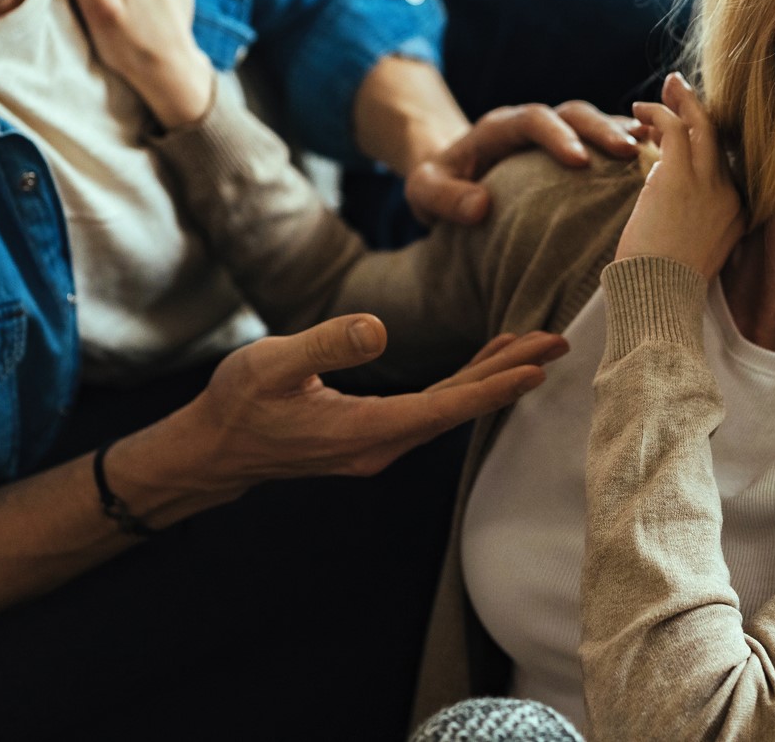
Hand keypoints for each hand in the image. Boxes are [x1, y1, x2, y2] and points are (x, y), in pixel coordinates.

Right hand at [174, 316, 568, 493]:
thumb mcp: (271, 363)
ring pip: (450, 409)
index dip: (491, 388)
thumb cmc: (237, 402)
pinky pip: (433, 408)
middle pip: (459, 408)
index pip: (441, 408)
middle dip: (510, 375)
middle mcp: (380, 445)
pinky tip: (485, 360)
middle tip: (560, 342)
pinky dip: (465, 383)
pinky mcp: (373, 435)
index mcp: (362, 431)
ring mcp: (378, 444)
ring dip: (492, 377)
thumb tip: (378, 328)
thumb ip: (325, 344)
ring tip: (535, 345)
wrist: (215, 448)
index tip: (536, 368)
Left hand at [406, 99, 641, 225]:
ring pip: (597, 120)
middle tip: (630, 153)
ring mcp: (557, 132)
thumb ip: (444, 198)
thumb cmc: (437, 185)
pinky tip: (660, 161)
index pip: (532, 120)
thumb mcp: (424, 192)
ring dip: (626, 132)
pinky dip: (632, 145)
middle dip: (603, 129)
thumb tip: (480, 206)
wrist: (448, 174)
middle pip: (573, 113)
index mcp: (498, 128)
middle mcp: (532, 123)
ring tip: (658, 150)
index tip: (579, 163)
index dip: (556, 136)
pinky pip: (606, 138)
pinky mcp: (573, 146)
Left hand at [615, 73, 744, 278]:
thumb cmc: (664, 284)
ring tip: (663, 90)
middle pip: (719, 136)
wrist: (660, 298)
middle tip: (679, 87)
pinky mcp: (678, 177)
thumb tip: (666, 201)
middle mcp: (729, 193)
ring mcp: (708, 183)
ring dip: (680, 102)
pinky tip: (639, 112)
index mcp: (737, 213)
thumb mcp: (690, 252)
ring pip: (701, 124)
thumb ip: (690, 222)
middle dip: (699, 108)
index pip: (725, 162)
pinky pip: (673, 128)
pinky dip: (658, 113)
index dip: (705, 138)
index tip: (685, 124)